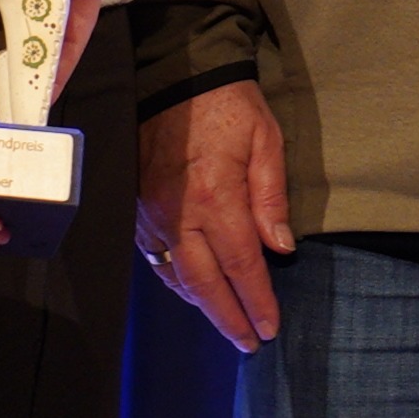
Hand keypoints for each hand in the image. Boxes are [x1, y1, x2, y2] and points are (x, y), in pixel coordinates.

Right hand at [135, 79, 298, 349]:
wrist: (173, 73)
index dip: (256, 301)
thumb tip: (281, 246)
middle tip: (249, 343)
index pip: (241, 265)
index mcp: (216, 197)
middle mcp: (179, 213)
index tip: (269, 328)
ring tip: (226, 324)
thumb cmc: (227, 104)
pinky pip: (155, 257)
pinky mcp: (138, 207)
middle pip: (205, 282)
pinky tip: (190, 290)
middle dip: (228, 318)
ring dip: (201, 305)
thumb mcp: (266, 139)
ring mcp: (153, 213)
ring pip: (176, 274)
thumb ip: (271, 195)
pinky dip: (175, 280)